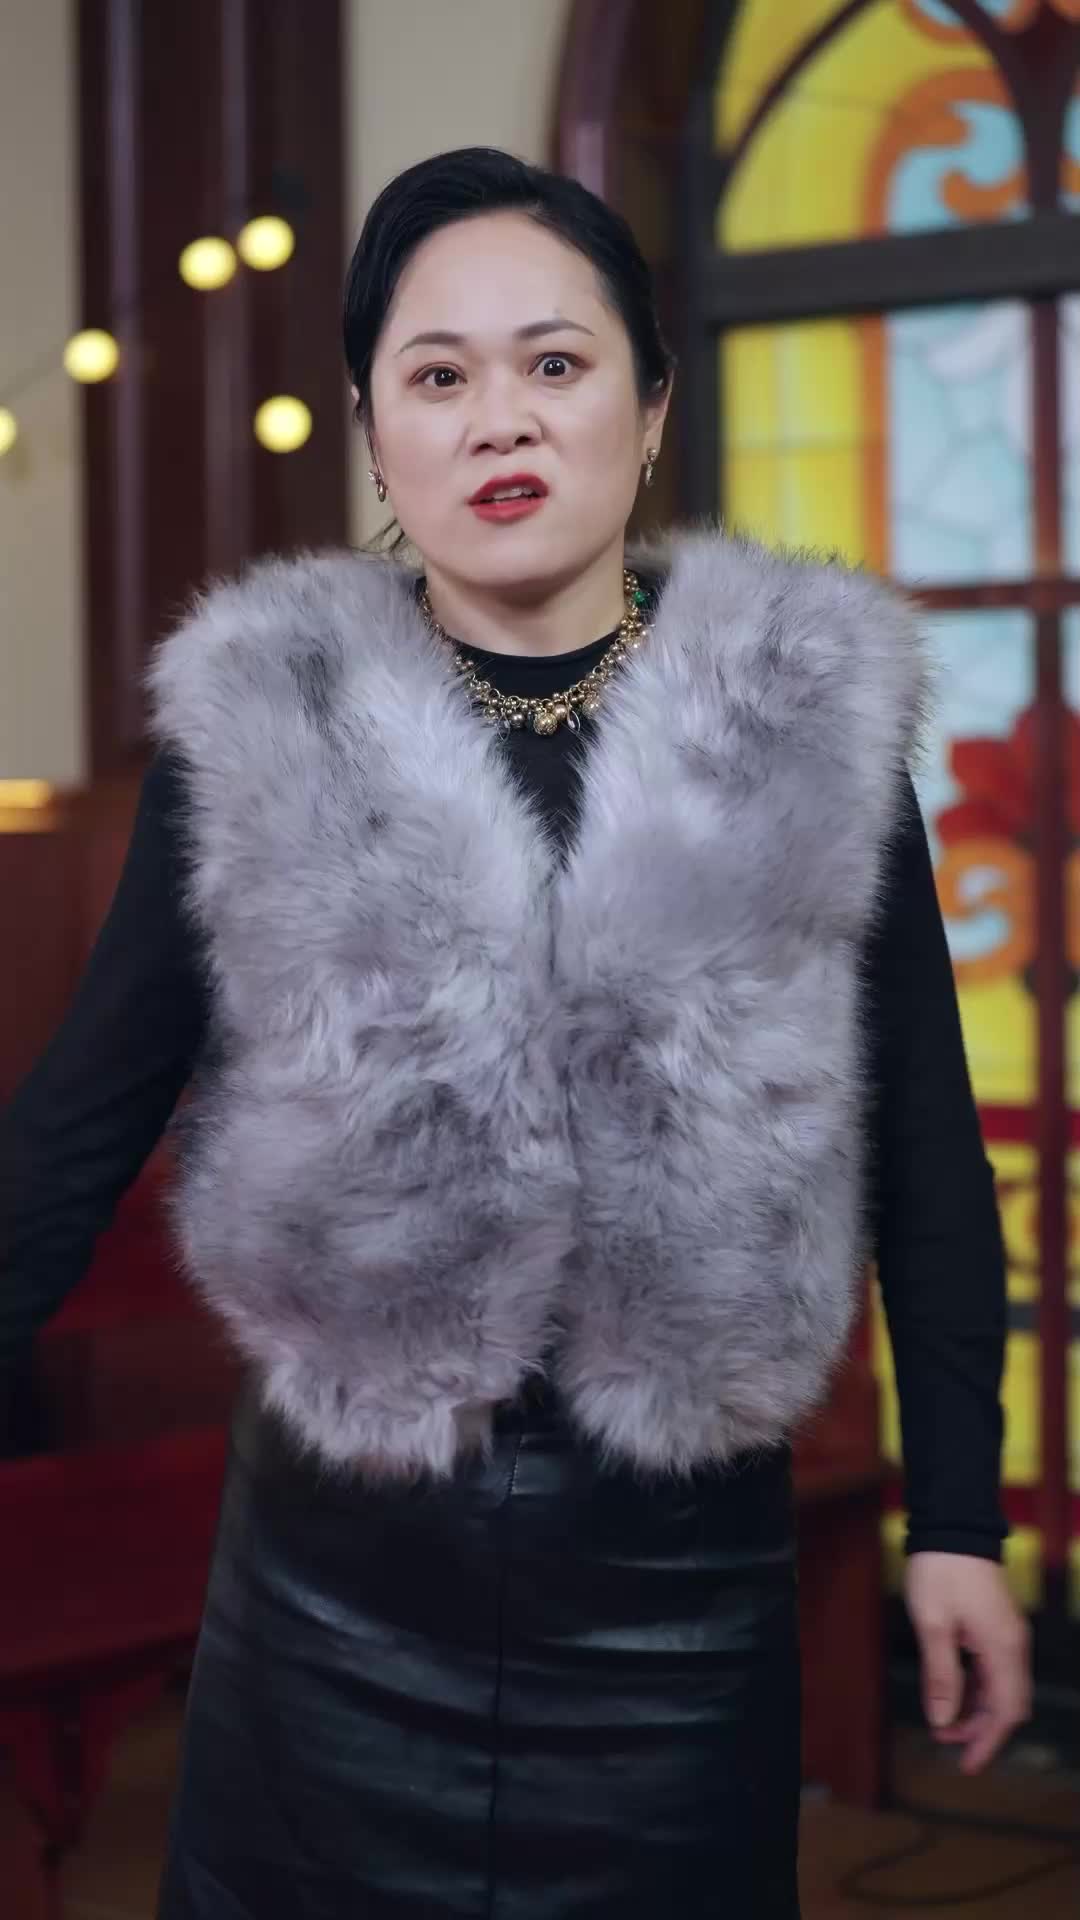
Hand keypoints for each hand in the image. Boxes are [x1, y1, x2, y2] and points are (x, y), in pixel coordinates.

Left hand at [904, 1552, 1030, 1772]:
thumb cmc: (941, 1570)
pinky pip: (995, 1670)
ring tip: (945, 1727)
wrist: (954, 1525)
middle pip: (1009, 1705)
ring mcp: (1008, 1635)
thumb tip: (942, 1721)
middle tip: (952, 1750)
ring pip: (1003, 1689)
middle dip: (984, 1732)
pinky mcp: (998, 1627)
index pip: (1007, 1711)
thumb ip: (940, 1675)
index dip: (988, 1742)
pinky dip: (978, 1690)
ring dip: (979, 1711)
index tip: (968, 1766)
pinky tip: (955, 1695)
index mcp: (1003, 1647)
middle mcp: (1014, 1645)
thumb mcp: (933, 1624)